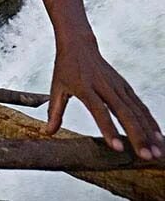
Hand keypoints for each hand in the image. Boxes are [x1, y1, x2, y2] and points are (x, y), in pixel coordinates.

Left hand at [45, 45, 163, 159]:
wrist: (79, 44)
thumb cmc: (66, 68)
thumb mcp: (56, 87)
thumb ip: (54, 111)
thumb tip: (47, 132)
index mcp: (85, 87)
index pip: (99, 111)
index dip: (109, 129)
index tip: (118, 148)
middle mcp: (105, 87)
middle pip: (124, 113)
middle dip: (137, 136)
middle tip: (145, 156)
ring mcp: (118, 86)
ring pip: (137, 110)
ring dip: (148, 132)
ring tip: (156, 152)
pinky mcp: (125, 86)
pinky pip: (140, 105)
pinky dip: (150, 121)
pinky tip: (158, 137)